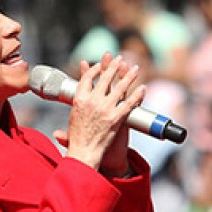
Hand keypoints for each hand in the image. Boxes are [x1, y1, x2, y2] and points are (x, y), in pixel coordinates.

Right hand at [57, 53, 144, 171]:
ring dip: (129, 76)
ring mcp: (105, 108)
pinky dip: (137, 95)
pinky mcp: (116, 117)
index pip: (88, 78)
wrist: (84, 153)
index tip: (100, 65)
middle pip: (105, 78)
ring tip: (135, 68)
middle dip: (113, 66)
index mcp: (80, 99)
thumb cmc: (77, 139)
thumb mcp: (72, 119)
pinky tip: (142, 88)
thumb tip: (69, 97)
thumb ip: (74, 109)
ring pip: (120, 87)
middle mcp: (92, 101)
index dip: (95, 69)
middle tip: (119, 58)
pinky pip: (129, 103)